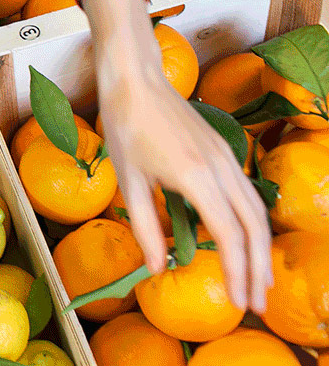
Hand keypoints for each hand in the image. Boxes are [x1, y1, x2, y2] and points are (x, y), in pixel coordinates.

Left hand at [83, 0, 271, 313]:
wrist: (137, 81)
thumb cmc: (126, 128)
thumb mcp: (128, 181)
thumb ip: (144, 226)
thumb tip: (158, 268)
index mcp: (197, 178)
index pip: (227, 235)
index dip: (235, 271)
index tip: (238, 301)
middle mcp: (222, 169)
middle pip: (254, 228)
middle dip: (257, 269)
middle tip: (256, 304)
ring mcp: (228, 158)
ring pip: (257, 211)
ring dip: (260, 248)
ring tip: (258, 280)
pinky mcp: (225, 152)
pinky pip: (247, 194)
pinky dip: (252, 224)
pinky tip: (245, 242)